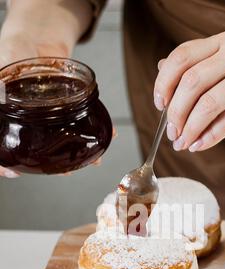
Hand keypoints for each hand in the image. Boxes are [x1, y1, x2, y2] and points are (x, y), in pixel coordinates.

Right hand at [0, 0, 93, 176]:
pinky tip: (110, 134)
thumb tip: (1, 94)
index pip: (1, 149)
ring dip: (77, 155)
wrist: (37, 36)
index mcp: (8, 119)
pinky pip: (79, 125)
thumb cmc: (14, 51)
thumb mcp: (4, 65)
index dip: (4, 164)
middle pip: (35, 153)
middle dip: (51, 166)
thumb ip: (2, 83)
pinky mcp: (66, 112)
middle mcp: (28, 125)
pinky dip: (95, 131)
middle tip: (64, 171)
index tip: (14, 172)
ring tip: (92, 161)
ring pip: (60, 145)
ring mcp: (48, 121)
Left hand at [154, 31, 224, 151]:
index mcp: (222, 43)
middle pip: (191, 82)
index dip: (164, 83)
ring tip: (183, 142)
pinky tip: (199, 145)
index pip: (181, 57)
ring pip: (209, 104)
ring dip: (190, 129)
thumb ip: (196, 66)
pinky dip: (209, 137)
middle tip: (172, 132)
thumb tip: (161, 71)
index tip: (159, 105)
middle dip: (175, 112)